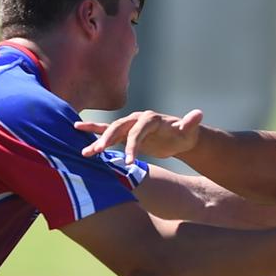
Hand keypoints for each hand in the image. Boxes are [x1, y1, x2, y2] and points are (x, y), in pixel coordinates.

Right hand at [76, 109, 203, 163]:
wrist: (180, 136)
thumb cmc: (185, 134)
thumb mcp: (190, 130)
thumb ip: (191, 123)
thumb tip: (198, 114)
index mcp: (151, 118)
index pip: (139, 131)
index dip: (133, 144)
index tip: (130, 161)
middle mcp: (138, 118)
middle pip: (120, 128)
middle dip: (108, 139)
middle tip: (96, 152)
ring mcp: (130, 124)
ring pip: (110, 130)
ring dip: (97, 139)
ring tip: (84, 151)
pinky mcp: (125, 132)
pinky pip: (107, 131)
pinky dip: (93, 131)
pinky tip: (77, 131)